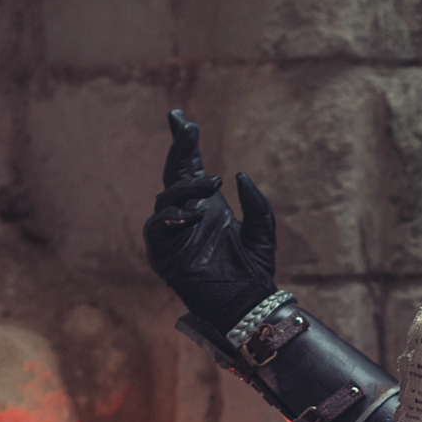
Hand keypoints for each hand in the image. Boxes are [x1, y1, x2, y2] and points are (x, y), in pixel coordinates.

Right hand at [143, 108, 278, 336]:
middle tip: (187, 128)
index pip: (190, 167)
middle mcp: (187, 214)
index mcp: (207, 205)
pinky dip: (173, 218)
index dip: (184, 143)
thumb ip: (255, 202)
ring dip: (187, 187)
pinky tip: (194, 216)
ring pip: (166, 197)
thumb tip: (238, 175)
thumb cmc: (256, 270)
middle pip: (174, 173)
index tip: (180, 117)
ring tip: (213, 185)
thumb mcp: (263, 229)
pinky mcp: (163, 253)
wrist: (247, 303)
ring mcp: (173, 233)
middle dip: (179, 149)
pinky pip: (158, 228)